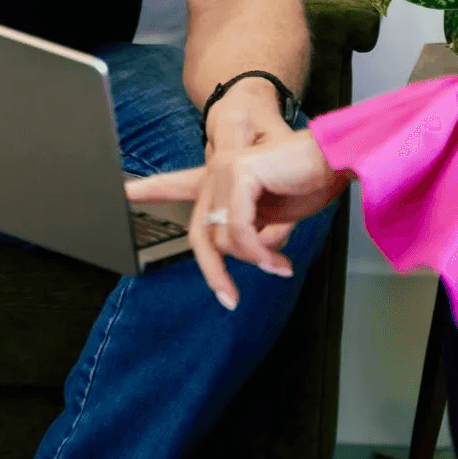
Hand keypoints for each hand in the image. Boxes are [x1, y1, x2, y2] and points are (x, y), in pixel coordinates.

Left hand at [126, 128, 353, 309]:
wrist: (335, 159)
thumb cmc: (309, 181)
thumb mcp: (273, 216)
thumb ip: (250, 232)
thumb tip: (242, 255)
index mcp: (221, 179)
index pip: (176, 185)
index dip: (148, 189)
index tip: (122, 191)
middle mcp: (217, 171)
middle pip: (201, 234)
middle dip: (215, 272)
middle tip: (230, 300)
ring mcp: (224, 170)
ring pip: (222, 237)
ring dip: (255, 260)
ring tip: (278, 265)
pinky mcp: (238, 173)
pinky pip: (238, 230)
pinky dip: (257, 252)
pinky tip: (276, 259)